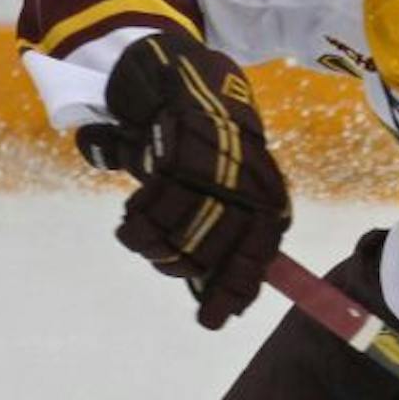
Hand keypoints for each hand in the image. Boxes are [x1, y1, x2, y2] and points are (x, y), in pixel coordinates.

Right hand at [74, 30, 290, 327]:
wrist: (189, 78)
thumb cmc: (210, 146)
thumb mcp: (227, 192)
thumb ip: (218, 237)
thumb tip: (209, 293)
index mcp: (268, 203)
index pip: (255, 260)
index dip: (232, 292)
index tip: (210, 321)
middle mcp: (250, 190)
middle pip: (212, 253)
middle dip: (181, 267)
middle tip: (161, 261)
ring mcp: (218, 173)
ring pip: (180, 233)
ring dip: (153, 245)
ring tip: (138, 237)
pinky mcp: (180, 154)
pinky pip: (153, 206)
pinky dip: (137, 221)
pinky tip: (130, 221)